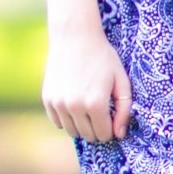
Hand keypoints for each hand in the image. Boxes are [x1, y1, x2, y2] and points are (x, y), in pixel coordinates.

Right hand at [42, 26, 131, 141]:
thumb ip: (124, 110)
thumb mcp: (121, 80)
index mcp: (96, 104)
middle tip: (100, 113)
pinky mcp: (48, 99)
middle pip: (88, 136)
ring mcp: (59, 103)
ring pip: (72, 132)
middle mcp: (75, 106)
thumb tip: (119, 135)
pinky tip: (74, 105)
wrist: (74, 37)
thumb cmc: (102, 57)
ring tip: (87, 109)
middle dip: (97, 129)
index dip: (110, 129)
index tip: (111, 118)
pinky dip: (67, 119)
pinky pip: (58, 122)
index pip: (104, 135)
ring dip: (82, 126)